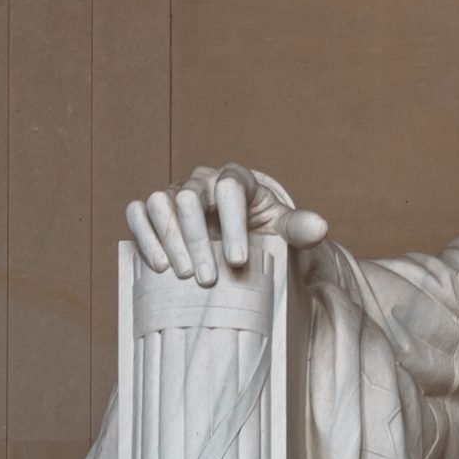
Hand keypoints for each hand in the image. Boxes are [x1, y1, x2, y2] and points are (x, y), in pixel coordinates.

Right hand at [125, 164, 327, 284]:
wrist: (244, 242)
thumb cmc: (266, 234)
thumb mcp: (286, 231)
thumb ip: (301, 227)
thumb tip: (320, 227)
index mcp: (236, 179)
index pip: (229, 188)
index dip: (233, 223)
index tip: (239, 260)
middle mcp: (201, 181)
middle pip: (189, 198)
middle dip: (198, 240)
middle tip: (208, 279)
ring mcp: (174, 194)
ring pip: (160, 203)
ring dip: (169, 240)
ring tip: (184, 275)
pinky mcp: (154, 212)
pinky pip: (138, 213)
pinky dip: (145, 235)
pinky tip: (159, 265)